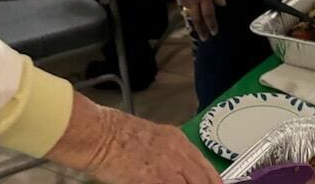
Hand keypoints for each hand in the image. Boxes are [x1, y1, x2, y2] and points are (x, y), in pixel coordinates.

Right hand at [46, 94, 219, 183]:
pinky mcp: (155, 180)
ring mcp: (168, 167)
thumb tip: (180, 171)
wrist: (102, 134)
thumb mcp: (154, 138)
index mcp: (179, 140)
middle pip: (203, 179)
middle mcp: (178, 152)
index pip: (205, 166)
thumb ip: (171, 153)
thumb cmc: (119, 135)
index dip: (213, 180)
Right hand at [172, 0, 224, 40]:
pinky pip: (184, 7)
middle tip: (204, 38)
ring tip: (198, 30)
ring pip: (188, 13)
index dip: (211, 24)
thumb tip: (222, 5)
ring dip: (194, 22)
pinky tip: (191, 17)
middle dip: (201, 29)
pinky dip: (188, 13)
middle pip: (196, 17)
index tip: (214, 32)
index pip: (208, 13)